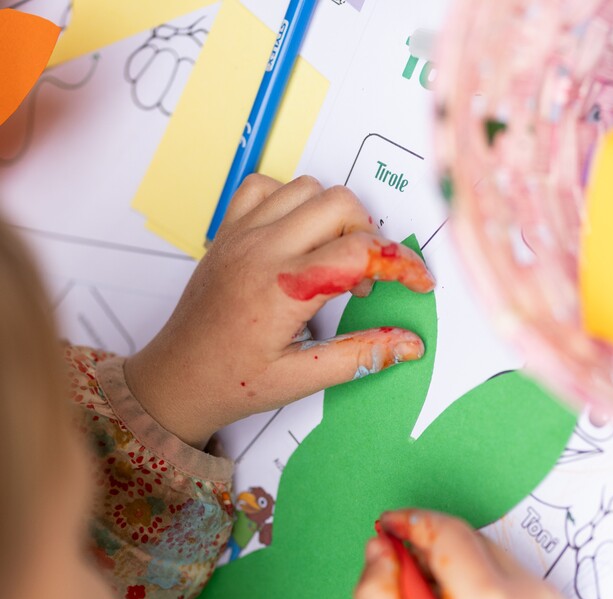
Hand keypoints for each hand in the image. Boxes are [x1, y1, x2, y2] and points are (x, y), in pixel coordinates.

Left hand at [124, 174, 433, 448]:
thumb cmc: (232, 382)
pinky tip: (298, 237)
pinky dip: (292, 201)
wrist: (178, 378)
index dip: (403, 264)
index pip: (361, 251)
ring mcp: (241, 235)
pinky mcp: (227, 231)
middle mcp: (261, 251)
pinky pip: (266, 187)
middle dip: (370, 235)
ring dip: (334, 216)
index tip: (418, 282)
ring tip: (334, 260)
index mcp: (283, 290)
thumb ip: (359, 356)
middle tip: (369, 277)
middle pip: (340, 204)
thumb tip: (409, 345)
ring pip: (308, 188)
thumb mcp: (302, 379)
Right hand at [355, 509, 574, 598]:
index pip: (447, 532)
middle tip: (397, 571)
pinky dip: (484, 586)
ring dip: (457, 565)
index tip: (386, 526)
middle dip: (431, 545)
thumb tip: (380, 548)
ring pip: (493, 558)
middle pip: (471, 540)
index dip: (410, 522)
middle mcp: (531, 594)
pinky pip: (514, 581)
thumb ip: (377, 595)